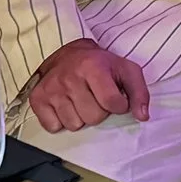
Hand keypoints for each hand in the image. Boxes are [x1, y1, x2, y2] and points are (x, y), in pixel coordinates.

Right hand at [26, 38, 149, 133]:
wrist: (68, 54)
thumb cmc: (101, 65)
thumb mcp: (126, 70)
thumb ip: (139, 92)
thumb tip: (143, 116)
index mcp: (93, 66)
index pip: (112, 103)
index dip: (119, 105)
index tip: (116, 97)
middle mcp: (69, 77)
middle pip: (93, 117)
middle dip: (99, 111)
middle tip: (95, 96)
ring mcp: (51, 89)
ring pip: (74, 125)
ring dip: (80, 116)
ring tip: (80, 99)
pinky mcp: (37, 99)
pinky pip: (54, 127)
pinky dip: (61, 121)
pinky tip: (66, 105)